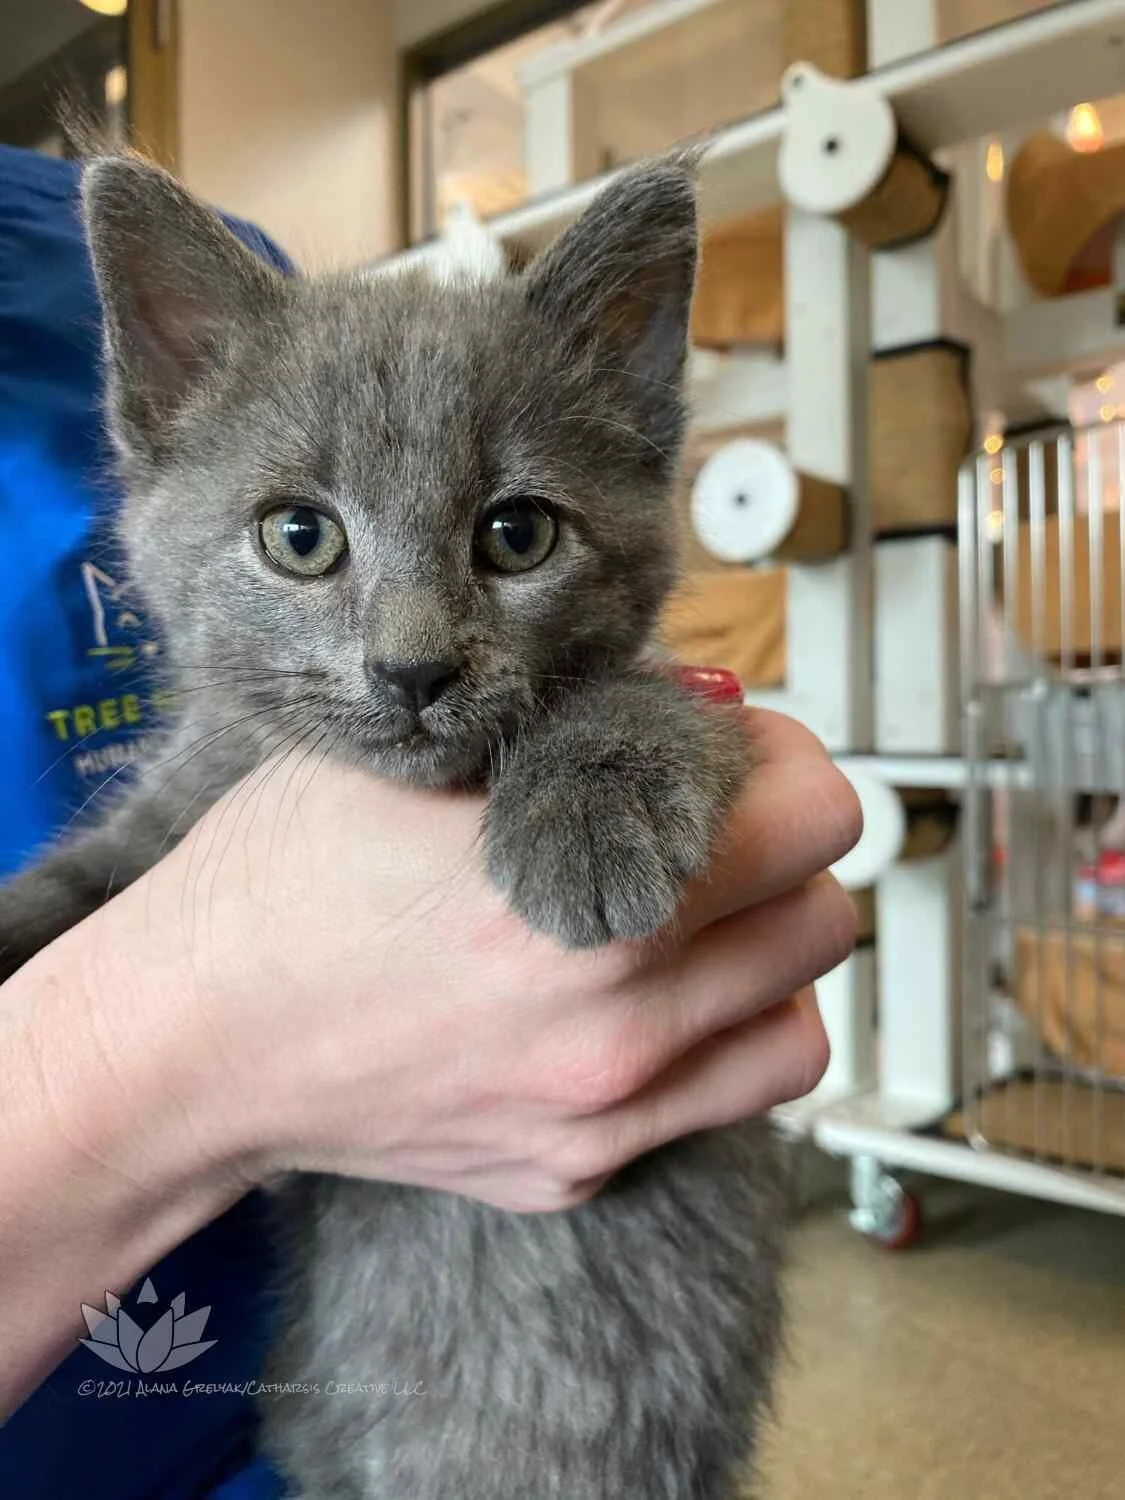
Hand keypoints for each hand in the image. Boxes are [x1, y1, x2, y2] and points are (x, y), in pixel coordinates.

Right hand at [59, 701, 858, 1213]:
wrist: (194, 1041)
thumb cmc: (285, 880)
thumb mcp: (427, 756)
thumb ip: (588, 723)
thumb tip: (704, 705)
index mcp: (592, 888)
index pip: (814, 815)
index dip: (783, 761)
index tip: (731, 752)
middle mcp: (619, 1018)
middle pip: (823, 917)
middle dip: (786, 853)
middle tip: (716, 826)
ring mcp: (602, 1110)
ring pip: (801, 1027)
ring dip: (771, 958)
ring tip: (699, 920)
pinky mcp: (574, 1168)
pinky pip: (721, 1102)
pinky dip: (715, 1043)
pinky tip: (643, 1002)